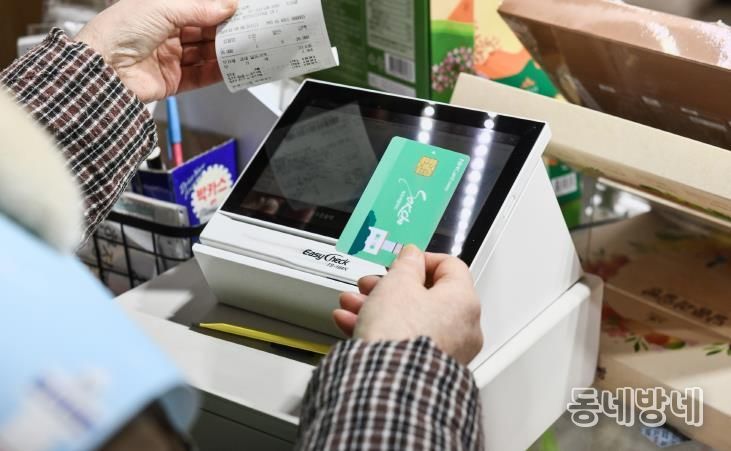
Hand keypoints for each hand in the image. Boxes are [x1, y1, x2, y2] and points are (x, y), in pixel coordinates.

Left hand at [76, 0, 236, 102]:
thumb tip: (226, 5)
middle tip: (247, 30)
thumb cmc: (117, 32)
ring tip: (243, 49)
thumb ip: (198, 9)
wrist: (101, 70)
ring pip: (204, 54)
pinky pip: (200, 77)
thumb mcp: (161, 9)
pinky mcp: (172, 81)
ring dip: (224, 52)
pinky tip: (229, 68)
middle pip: (203, 33)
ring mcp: (168, 59)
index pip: (197, 9)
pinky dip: (216, 73)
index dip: (218, 10)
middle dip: (225, 32)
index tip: (239, 10)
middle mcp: (164, 34)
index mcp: (158, 11)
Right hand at [334, 245, 482, 364]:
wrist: (387, 383)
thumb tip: (412, 256)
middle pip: (426, 295)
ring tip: (353, 304)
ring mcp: (447, 352)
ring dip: (379, 307)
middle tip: (370, 284)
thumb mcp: (397, 284)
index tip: (400, 261)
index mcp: (464, 301)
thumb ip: (406, 264)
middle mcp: (463, 329)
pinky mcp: (427, 369)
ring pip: (411, 319)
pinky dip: (382, 330)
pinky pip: (405, 341)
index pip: (450, 266)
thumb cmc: (399, 334)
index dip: (421, 259)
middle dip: (390, 286)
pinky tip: (353, 324)